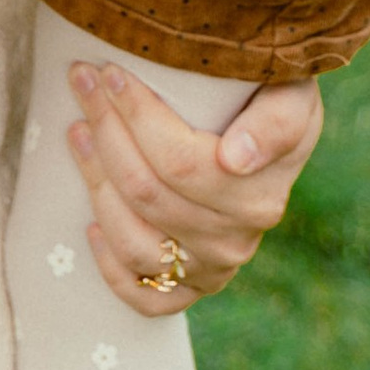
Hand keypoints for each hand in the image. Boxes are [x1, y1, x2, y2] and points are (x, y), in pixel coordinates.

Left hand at [66, 68, 324, 318]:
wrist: (274, 137)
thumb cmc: (273, 102)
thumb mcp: (291, 95)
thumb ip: (276, 122)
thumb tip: (235, 158)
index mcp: (258, 197)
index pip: (180, 162)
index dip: (137, 117)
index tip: (109, 73)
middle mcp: (235, 242)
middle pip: (147, 194)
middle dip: (107, 132)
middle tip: (82, 82)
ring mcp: (211, 270)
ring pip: (134, 241)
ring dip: (96, 184)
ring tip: (77, 132)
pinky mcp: (189, 289)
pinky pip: (144, 297)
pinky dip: (111, 267)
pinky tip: (91, 225)